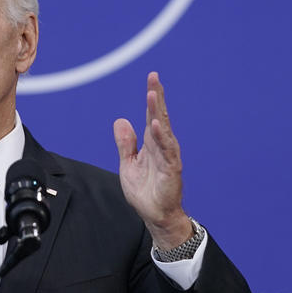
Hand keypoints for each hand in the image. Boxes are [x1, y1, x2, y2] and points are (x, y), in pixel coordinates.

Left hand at [113, 71, 193, 249]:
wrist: (155, 215)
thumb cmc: (145, 191)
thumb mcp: (128, 164)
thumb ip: (125, 144)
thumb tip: (121, 121)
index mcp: (151, 143)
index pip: (151, 115)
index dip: (152, 97)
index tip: (151, 78)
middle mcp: (161, 146)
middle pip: (159, 116)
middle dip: (156, 97)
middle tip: (154, 77)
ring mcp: (167, 156)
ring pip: (163, 130)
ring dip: (158, 112)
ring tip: (152, 95)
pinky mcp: (171, 169)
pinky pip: (167, 150)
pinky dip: (161, 137)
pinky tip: (155, 125)